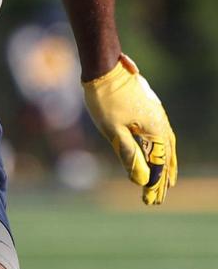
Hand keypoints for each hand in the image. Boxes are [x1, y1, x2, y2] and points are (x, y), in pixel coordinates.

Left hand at [82, 53, 177, 204]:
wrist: (103, 68)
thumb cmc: (105, 99)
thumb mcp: (113, 131)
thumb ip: (129, 155)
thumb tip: (142, 180)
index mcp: (155, 130)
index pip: (158, 165)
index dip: (154, 184)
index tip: (150, 201)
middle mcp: (161, 123)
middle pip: (165, 157)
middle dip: (161, 178)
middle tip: (157, 198)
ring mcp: (157, 114)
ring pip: (165, 145)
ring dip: (164, 164)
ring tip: (163, 181)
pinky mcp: (149, 108)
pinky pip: (160, 133)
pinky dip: (160, 148)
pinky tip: (155, 152)